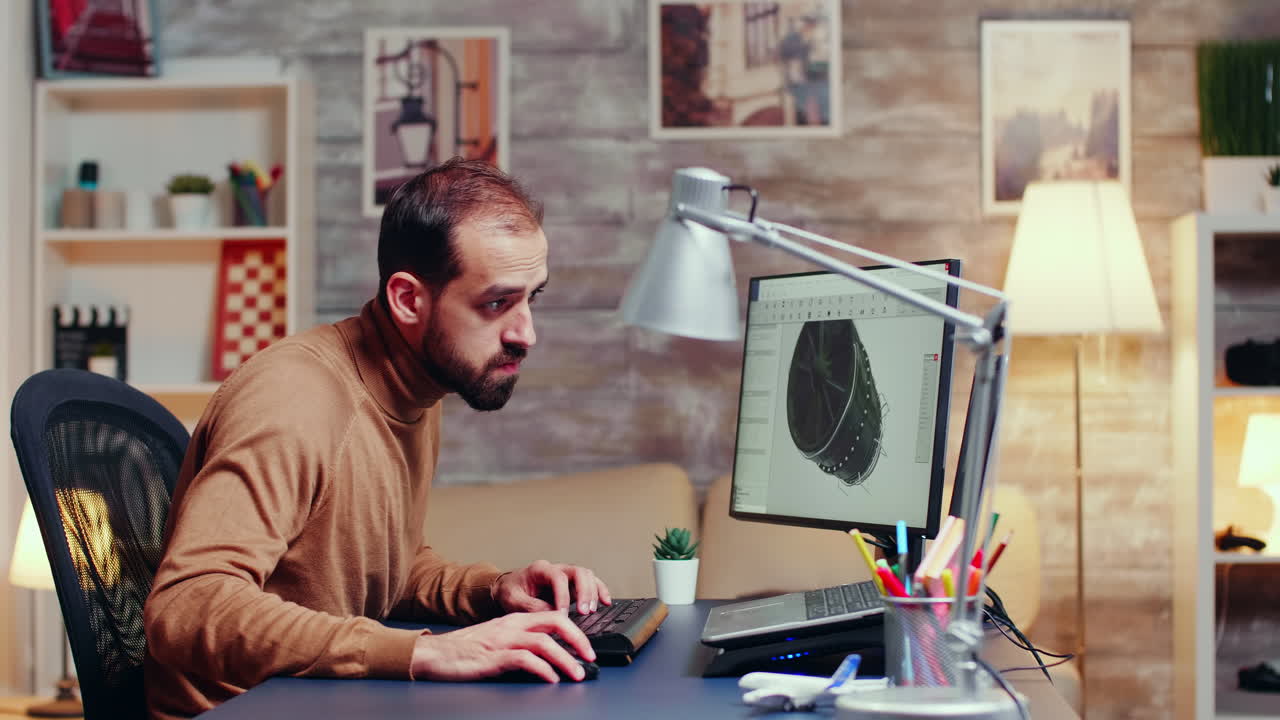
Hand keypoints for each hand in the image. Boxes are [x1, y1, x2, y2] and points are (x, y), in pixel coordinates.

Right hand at [410, 610, 594, 682]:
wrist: (433, 653)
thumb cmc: (464, 650)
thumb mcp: (497, 639)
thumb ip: (521, 641)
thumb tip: (550, 656)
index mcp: (514, 619)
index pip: (553, 615)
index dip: (575, 629)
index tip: (588, 647)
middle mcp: (511, 626)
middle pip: (555, 622)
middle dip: (578, 639)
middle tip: (591, 657)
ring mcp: (502, 640)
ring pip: (544, 642)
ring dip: (565, 658)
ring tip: (577, 673)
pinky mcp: (492, 657)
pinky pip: (524, 660)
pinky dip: (542, 669)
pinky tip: (550, 679)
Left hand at [492, 559, 612, 614]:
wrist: (508, 588)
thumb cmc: (510, 592)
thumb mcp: (513, 601)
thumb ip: (531, 607)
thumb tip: (551, 615)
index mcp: (540, 569)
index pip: (558, 577)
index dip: (563, 596)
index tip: (563, 614)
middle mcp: (556, 569)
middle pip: (578, 572)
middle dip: (583, 592)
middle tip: (584, 612)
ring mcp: (566, 575)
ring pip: (587, 575)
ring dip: (593, 592)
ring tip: (593, 610)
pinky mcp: (572, 584)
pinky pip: (591, 583)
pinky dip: (600, 591)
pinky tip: (606, 602)